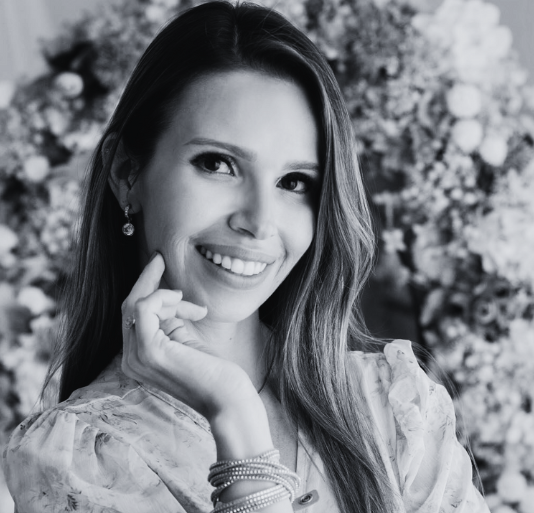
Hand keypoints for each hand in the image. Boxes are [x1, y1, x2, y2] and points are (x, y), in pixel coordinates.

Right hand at [120, 252, 258, 420]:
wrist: (229, 397)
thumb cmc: (214, 371)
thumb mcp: (186, 339)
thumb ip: (171, 320)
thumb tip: (168, 295)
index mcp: (138, 358)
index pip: (133, 316)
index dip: (146, 289)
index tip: (159, 265)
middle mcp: (130, 360)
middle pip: (129, 307)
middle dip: (147, 280)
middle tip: (160, 257)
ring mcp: (136, 357)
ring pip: (135, 304)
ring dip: (165, 295)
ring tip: (192, 307)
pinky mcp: (149, 350)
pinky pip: (144, 307)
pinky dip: (162, 297)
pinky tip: (184, 302)